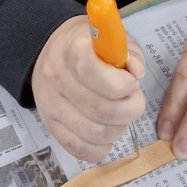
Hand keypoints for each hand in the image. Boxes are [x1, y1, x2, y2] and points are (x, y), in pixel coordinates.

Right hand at [32, 15, 146, 161]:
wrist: (53, 52)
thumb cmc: (90, 45)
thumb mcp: (112, 37)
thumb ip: (129, 53)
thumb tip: (136, 72)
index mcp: (72, 49)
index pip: (92, 73)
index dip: (121, 84)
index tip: (133, 83)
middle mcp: (57, 77)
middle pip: (100, 109)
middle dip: (129, 110)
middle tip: (133, 101)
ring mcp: (50, 104)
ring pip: (93, 133)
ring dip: (118, 129)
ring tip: (121, 116)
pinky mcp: (50, 125)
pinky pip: (78, 148)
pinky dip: (100, 148)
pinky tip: (108, 134)